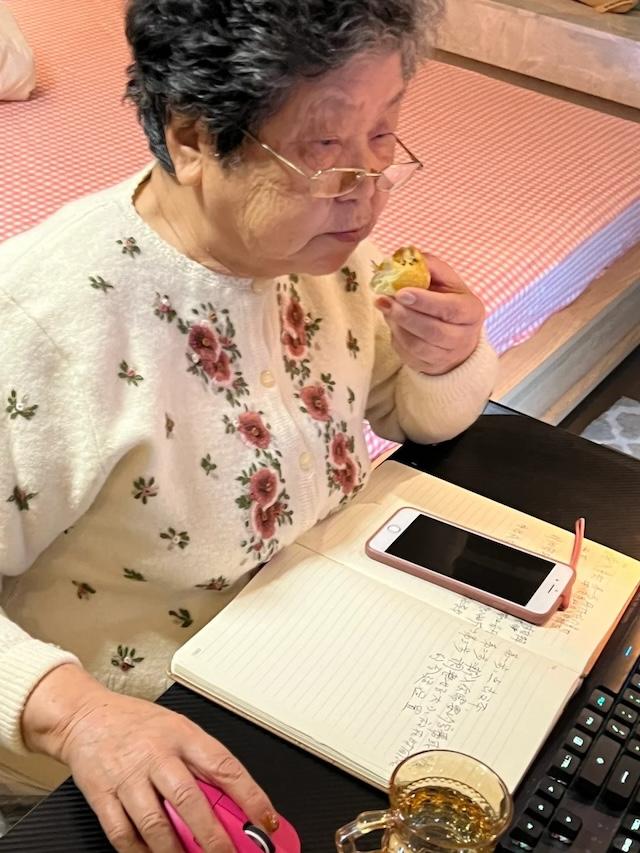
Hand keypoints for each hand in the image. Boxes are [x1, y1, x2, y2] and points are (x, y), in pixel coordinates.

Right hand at [22, 665, 277, 852]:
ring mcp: (128, 776)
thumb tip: (233, 801)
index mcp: (182, 735)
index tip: (267, 820)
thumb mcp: (177, 728)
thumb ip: (201, 762)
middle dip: (214, 836)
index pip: (224, 766)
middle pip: (190, 800)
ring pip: (156, 823)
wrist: (85, 715)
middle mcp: (156, 755)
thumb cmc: (136, 723)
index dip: (250, 795)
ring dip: (177, 852)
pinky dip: (140, 852)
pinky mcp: (102, 795)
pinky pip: (124, 833)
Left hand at [375, 254, 484, 374]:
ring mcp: (446, 356)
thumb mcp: (446, 281)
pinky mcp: (428, 366)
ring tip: (385, 306)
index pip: (450, 309)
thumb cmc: (448, 302)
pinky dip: (395, 336)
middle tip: (386, 299)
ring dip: (397, 325)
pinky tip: (392, 321)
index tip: (402, 292)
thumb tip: (405, 254)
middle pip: (433, 331)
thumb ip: (430, 266)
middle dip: (406, 315)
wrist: (454, 338)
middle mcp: (463, 337)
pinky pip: (407, 354)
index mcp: (471, 312)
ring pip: (417, 345)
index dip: (425, 301)